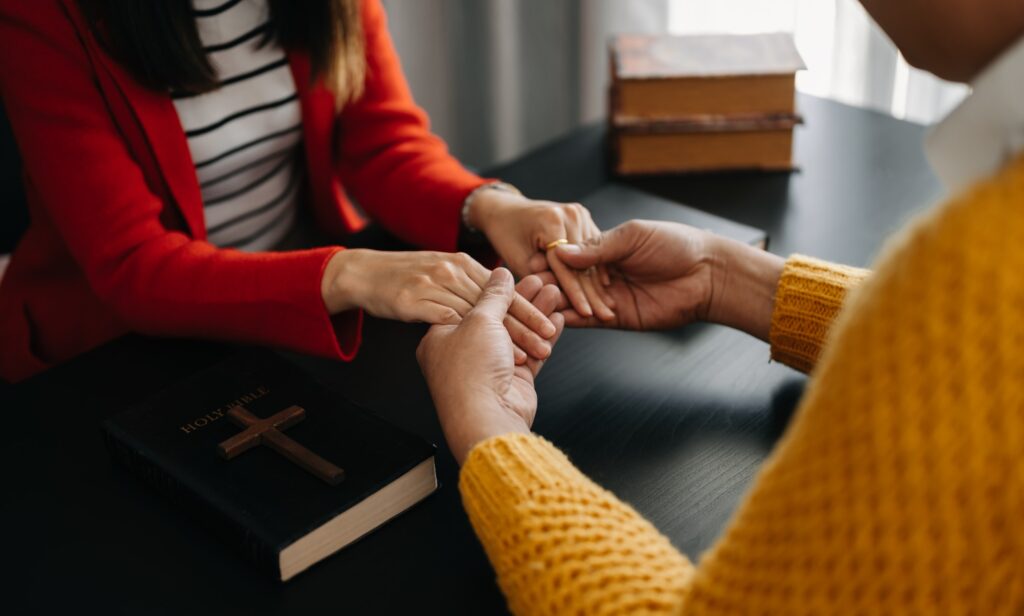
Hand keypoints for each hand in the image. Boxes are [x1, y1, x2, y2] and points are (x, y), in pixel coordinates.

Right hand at [321, 249, 556, 362]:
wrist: (361, 273)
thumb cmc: (402, 279)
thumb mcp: (444, 278)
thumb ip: (472, 284)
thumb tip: (504, 290)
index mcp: (462, 263)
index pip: (503, 289)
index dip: (527, 307)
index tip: (551, 324)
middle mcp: (451, 270)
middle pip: (497, 302)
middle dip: (527, 321)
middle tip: (550, 339)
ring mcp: (434, 285)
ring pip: (482, 314)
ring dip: (512, 335)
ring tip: (536, 348)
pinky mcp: (416, 301)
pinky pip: (455, 320)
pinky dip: (478, 338)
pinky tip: (501, 353)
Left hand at [417, 269, 565, 463]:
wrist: (486, 417)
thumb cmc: (470, 371)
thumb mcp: (479, 320)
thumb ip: (493, 296)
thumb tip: (499, 274)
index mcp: (441, 337)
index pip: (469, 305)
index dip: (493, 289)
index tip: (512, 274)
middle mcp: (464, 353)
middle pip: (497, 318)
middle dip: (521, 299)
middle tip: (541, 280)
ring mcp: (489, 368)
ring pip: (517, 334)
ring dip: (537, 314)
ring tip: (554, 292)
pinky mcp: (512, 381)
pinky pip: (531, 353)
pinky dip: (545, 337)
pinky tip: (558, 319)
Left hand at [467, 188, 615, 321]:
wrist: (506, 208)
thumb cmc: (506, 234)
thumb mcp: (516, 259)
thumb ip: (538, 276)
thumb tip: (555, 293)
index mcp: (552, 220)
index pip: (569, 265)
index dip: (577, 293)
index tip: (587, 314)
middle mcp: (570, 213)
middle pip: (585, 261)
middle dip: (593, 292)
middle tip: (606, 316)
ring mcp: (579, 213)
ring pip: (592, 256)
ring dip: (599, 282)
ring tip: (608, 307)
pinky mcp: (583, 216)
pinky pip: (592, 247)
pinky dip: (597, 267)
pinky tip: (606, 289)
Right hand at [553, 220, 783, 338]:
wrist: (707, 275)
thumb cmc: (676, 245)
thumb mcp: (633, 237)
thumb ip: (597, 248)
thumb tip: (562, 252)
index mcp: (606, 249)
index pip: (571, 256)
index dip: (552, 259)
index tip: (533, 260)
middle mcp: (604, 274)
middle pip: (568, 280)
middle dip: (549, 282)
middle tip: (527, 285)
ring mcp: (609, 297)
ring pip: (575, 300)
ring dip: (556, 301)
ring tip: (535, 302)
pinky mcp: (617, 319)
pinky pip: (588, 320)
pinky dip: (571, 320)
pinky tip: (553, 317)